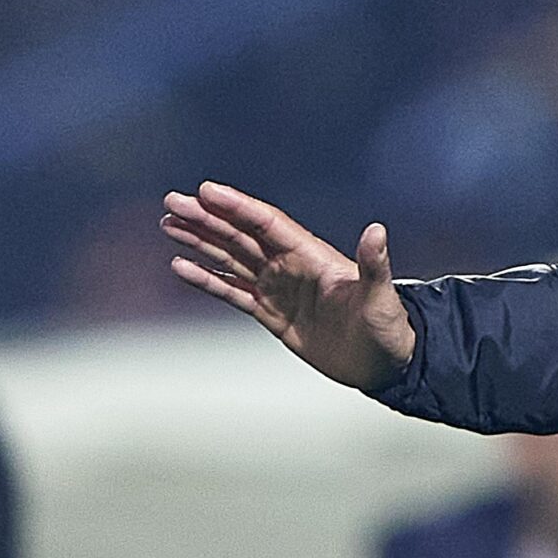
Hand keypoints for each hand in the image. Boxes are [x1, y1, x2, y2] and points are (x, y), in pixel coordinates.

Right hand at [162, 182, 415, 390]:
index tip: (207, 192)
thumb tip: (376, 231)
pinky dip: (207, 279)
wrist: (384, 365)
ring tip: (169, 225)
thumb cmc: (388, 329)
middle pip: (242, 235)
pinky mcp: (272, 314)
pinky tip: (182, 266)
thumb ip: (375, 265)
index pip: (268, 224)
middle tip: (172, 202)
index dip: (238, 207)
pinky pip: (233, 291)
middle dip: (207, 218)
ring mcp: (280, 289)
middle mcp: (292, 267)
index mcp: (314, 257)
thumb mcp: (381, 297)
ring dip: (201, 241)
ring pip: (232, 258)